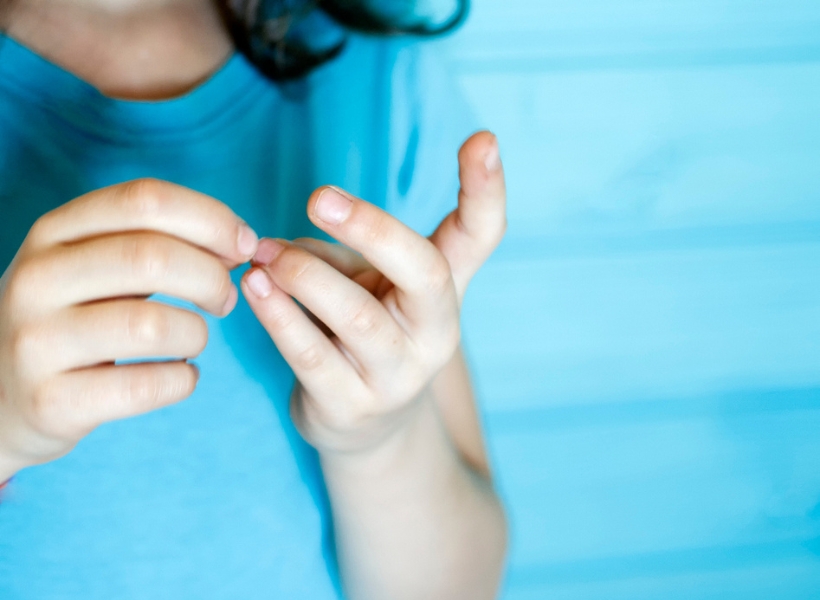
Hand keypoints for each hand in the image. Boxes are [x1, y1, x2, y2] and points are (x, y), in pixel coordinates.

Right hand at [0, 179, 257, 478]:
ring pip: (153, 326)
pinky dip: (183, 380)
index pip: (145, 200)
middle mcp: (37, 279)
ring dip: (197, 333)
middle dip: (212, 277)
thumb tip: (242, 242)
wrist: (1, 397)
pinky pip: (146, 387)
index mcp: (54, 232)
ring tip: (194, 338)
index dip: (211, 218)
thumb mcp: (95, 264)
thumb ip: (160, 241)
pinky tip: (181, 375)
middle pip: (153, 257)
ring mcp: (36, 342)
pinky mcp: (51, 402)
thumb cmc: (74, 317)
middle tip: (225, 299)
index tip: (244, 245)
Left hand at [241, 131, 505, 454]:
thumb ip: (340, 254)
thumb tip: (283, 248)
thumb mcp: (367, 284)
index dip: (486, 189)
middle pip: (427, 272)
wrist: (364, 425)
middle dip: (373, 228)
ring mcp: (399, 375)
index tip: (484, 138)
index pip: (481, 235)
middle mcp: (436, 332)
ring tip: (265, 254)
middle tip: (317, 198)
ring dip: (305, 275)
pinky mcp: (353, 407)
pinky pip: (312, 356)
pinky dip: (278, 315)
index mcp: (444, 289)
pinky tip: (254, 288)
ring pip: (359, 316)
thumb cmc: (362, 333)